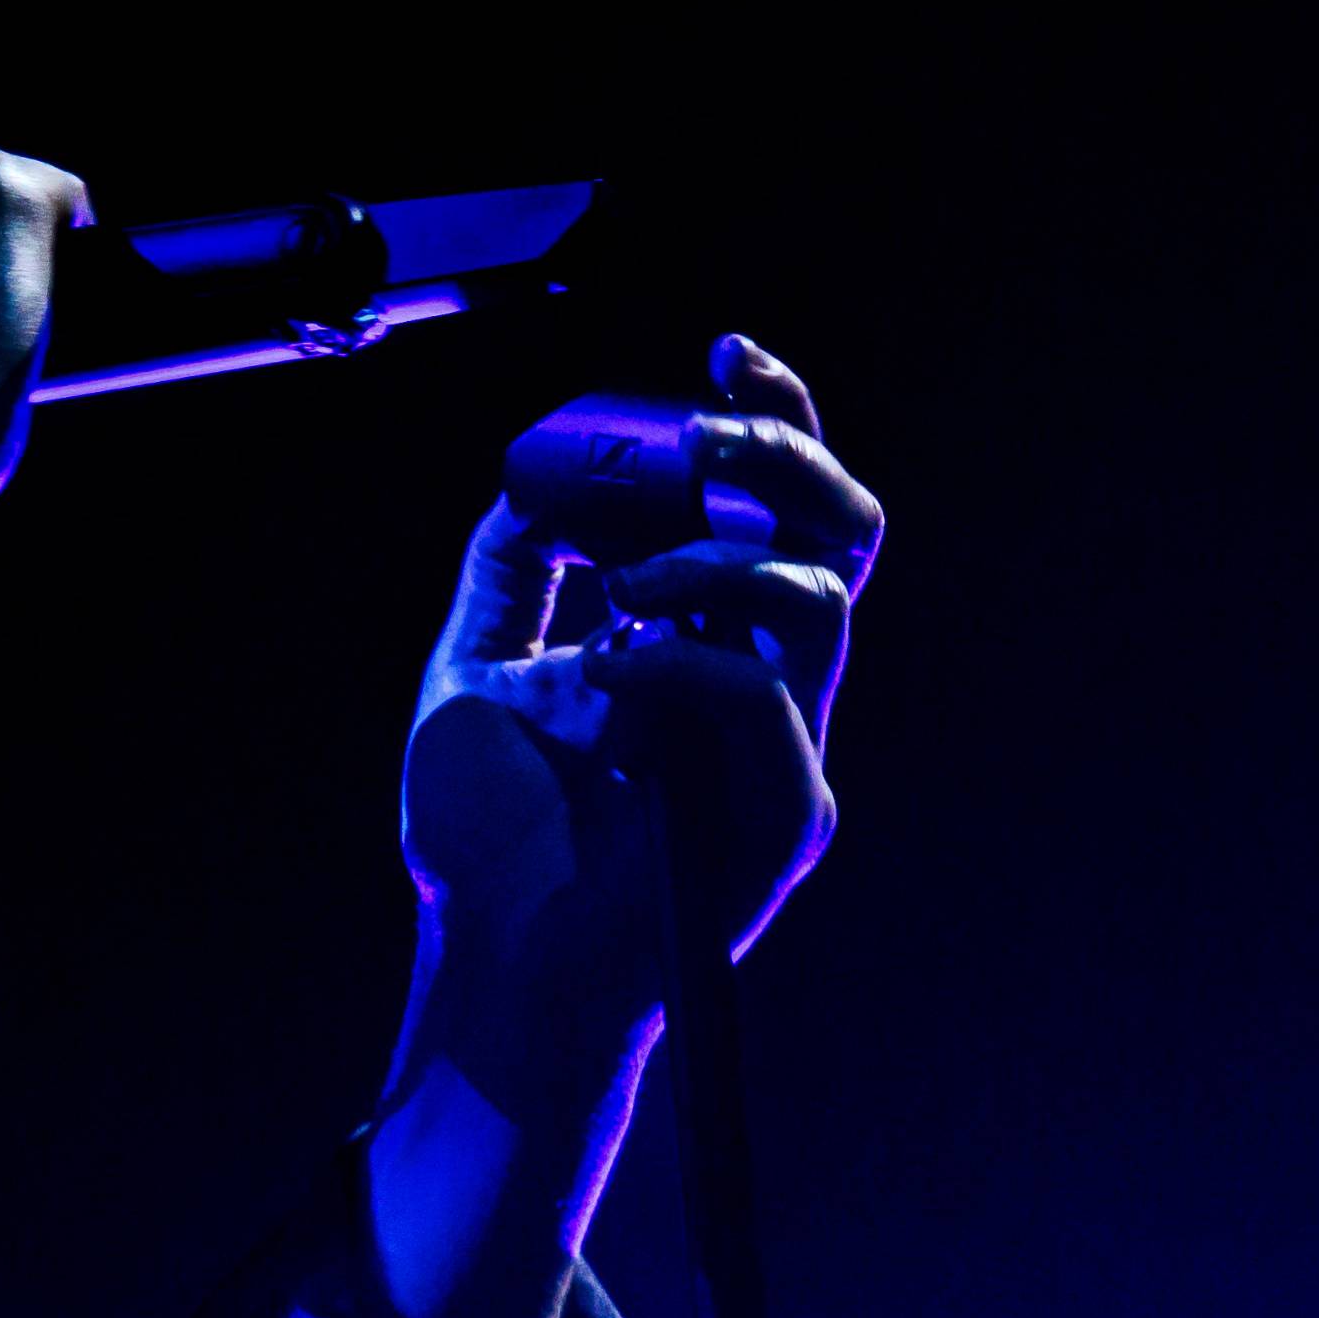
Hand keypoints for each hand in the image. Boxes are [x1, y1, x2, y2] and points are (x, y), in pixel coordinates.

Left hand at [399, 335, 881, 1124]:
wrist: (490, 966)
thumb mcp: (475, 663)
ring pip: (818, 602)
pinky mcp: (780, 821)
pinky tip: (611, 670)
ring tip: (619, 593)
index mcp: (713, 642)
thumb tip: (540, 462)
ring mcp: (786, 755)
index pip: (784, 508)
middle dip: (778, 454)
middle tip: (699, 435)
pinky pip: (764, 703)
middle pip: (843, 530)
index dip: (776, 415)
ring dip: (712, 562)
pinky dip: (684, 662)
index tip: (722, 351)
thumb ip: (511, 562)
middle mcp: (769, 688)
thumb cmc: (491, 841)